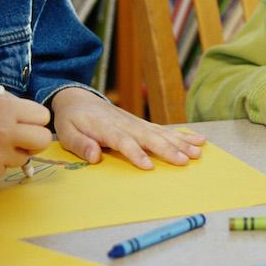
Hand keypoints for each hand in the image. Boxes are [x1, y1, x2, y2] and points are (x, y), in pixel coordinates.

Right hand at [0, 86, 52, 184]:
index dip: (35, 119)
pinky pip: (7, 169)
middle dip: (34, 139)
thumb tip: (38, 118)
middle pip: (43, 140)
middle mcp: (2, 131)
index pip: (43, 117)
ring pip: (26, 157)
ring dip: (14, 153)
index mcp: (4, 108)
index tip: (24, 122)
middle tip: (20, 138)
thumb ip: (14, 102)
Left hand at [52, 87, 204, 169]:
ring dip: (180, 143)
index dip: (136, 153)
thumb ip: (81, 144)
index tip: (148, 166)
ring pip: (161, 133)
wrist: (79, 98)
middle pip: (149, 137)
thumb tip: (96, 157)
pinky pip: (164, 130)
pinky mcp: (143, 124)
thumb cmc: (73, 119)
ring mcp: (137, 123)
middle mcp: (126, 124)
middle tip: (184, 161)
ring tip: (197, 153)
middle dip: (167, 149)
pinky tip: (199, 140)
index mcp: (106, 127)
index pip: (123, 141)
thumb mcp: (66, 133)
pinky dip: (182, 135)